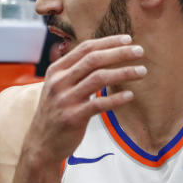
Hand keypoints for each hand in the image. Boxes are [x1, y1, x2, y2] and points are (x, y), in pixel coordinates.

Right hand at [26, 34, 144, 165]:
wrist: (41, 143)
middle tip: (140, 51)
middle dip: (120, 53)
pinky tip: (130, 95)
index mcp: (56, 71)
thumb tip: (100, 54)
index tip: (128, 39)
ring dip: (124, 72)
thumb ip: (74, 71)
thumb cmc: (55, 113)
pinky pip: (99, 104)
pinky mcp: (73, 117)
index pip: (85, 48)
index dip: (108, 42)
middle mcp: (59, 82)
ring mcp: (65, 99)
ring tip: (142, 71)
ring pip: (99, 78)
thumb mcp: (57, 87)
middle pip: (94, 59)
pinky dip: (116, 98)